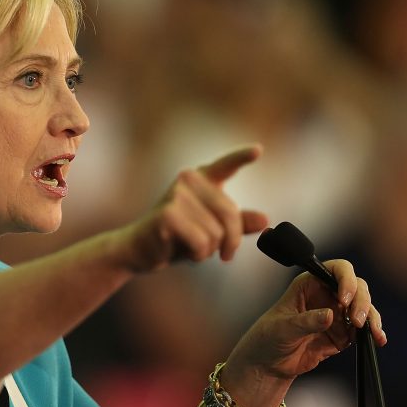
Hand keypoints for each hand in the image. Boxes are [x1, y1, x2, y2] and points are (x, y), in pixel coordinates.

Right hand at [121, 145, 268, 270]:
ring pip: (216, 233)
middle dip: (231, 241)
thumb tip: (266, 221)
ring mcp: (176, 194)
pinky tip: (182, 251)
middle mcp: (188, 180)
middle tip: (226, 256)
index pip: (225, 165)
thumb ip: (238, 225)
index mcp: (201, 179)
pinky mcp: (168, 214)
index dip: (242, 157)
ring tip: (190, 247)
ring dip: (208, 250)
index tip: (259, 150)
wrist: (140, 250)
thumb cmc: (177, 238)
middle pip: (230, 214)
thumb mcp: (212, 231)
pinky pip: (201, 242)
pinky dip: (197, 254)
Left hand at [231, 259, 386, 381]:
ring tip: (372, 333)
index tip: (344, 298)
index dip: (346, 279)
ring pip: (364, 307)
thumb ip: (306, 321)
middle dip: (361, 301)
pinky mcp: (343, 332)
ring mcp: (337, 313)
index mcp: (310, 283)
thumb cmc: (268, 337)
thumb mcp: (283, 328)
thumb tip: (330, 315)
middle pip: (357, 287)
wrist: (269, 364)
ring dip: (371, 317)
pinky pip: (364, 328)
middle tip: (357, 320)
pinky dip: (373, 332)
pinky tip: (378, 339)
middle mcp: (327, 294)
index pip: (336, 270)